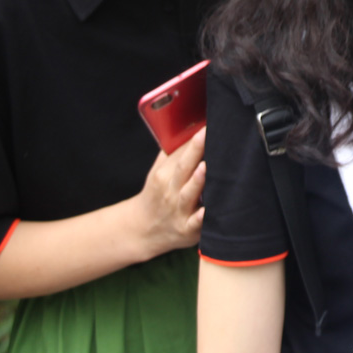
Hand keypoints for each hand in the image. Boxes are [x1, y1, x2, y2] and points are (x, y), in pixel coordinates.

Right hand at [132, 127, 205, 258]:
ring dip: (197, 181)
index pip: (181, 152)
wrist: (142, 230)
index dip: (196, 138)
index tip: (210, 123)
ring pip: (189, 194)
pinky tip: (209, 209)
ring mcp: (179, 211)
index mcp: (164, 174)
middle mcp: (170, 191)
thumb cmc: (157, 195)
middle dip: (196, 150)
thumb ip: (173, 152)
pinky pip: (195, 223)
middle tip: (208, 133)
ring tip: (206, 166)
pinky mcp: (187, 230)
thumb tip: (193, 127)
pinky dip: (201, 217)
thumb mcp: (158, 172)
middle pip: (184, 168)